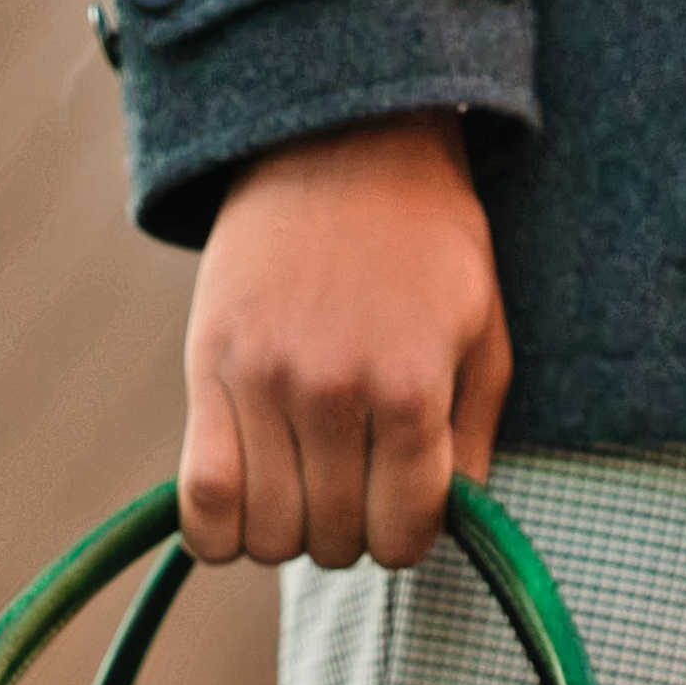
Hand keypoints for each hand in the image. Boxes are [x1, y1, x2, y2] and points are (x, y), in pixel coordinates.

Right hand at [179, 112, 511, 570]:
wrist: (339, 142)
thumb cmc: (425, 248)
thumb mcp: (482, 336)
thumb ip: (471, 444)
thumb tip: (441, 529)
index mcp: (411, 386)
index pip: (402, 535)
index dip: (407, 534)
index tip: (401, 504)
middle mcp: (334, 390)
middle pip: (336, 542)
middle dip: (351, 528)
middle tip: (354, 479)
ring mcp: (264, 382)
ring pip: (270, 535)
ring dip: (290, 528)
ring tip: (304, 482)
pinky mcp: (207, 370)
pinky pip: (204, 505)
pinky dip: (221, 532)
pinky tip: (246, 504)